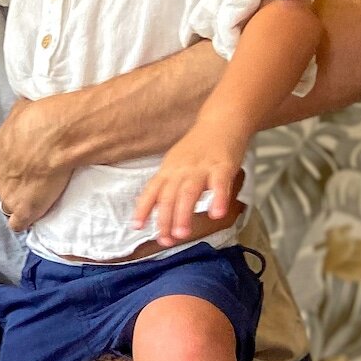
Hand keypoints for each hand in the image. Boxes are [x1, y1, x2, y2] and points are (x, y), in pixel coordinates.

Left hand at [0, 97, 72, 231]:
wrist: (58, 136)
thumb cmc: (40, 119)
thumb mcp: (21, 111)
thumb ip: (17, 122)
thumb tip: (22, 112)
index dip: (11, 168)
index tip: (24, 166)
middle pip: (2, 187)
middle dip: (15, 185)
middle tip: (34, 179)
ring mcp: (9, 196)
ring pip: (8, 205)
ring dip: (19, 202)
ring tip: (36, 199)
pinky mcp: (25, 209)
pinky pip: (18, 224)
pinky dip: (24, 222)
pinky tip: (32, 218)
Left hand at [133, 123, 247, 244]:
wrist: (222, 120)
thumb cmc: (199, 146)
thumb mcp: (177, 163)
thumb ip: (168, 184)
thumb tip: (156, 209)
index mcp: (169, 170)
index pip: (152, 191)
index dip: (143, 208)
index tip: (137, 227)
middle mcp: (181, 169)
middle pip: (169, 196)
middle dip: (165, 220)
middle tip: (165, 240)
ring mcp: (201, 167)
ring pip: (189, 192)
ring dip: (183, 214)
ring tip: (181, 234)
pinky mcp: (223, 165)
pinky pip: (219, 183)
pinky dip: (217, 198)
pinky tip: (216, 214)